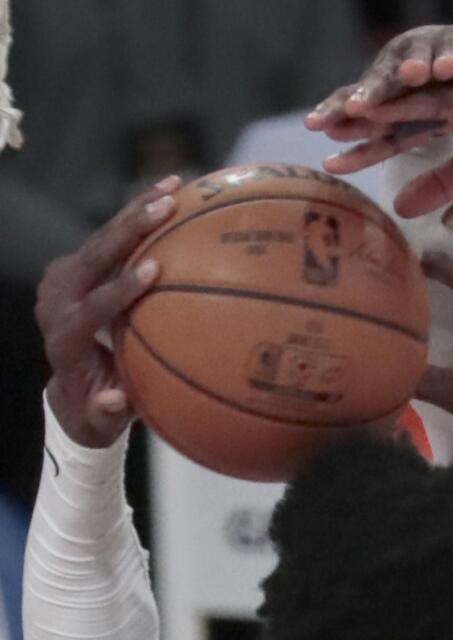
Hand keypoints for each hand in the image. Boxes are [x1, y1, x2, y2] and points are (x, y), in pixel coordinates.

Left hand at [36, 177, 180, 446]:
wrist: (71, 381)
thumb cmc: (97, 406)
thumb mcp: (101, 420)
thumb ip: (105, 412)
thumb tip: (115, 400)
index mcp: (64, 337)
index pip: (90, 308)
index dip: (118, 289)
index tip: (154, 270)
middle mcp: (59, 300)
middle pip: (91, 259)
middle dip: (128, 232)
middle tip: (165, 210)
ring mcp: (67, 278)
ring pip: (100, 238)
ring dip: (137, 211)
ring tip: (174, 187)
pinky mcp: (82, 266)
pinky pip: (111, 236)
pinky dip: (138, 214)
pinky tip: (171, 190)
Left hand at [323, 76, 452, 216]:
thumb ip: (438, 184)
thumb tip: (398, 207)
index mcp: (448, 112)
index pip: (398, 126)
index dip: (364, 139)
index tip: (328, 153)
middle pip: (409, 105)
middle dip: (370, 111)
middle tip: (334, 121)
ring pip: (445, 101)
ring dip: (412, 108)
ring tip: (378, 115)